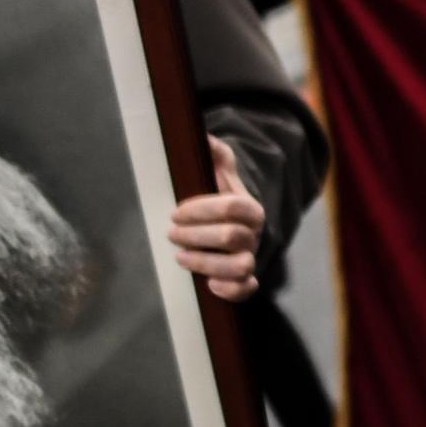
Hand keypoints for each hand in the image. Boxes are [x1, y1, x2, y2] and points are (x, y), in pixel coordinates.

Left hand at [169, 136, 265, 301]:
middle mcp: (255, 234)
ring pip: (240, 266)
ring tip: (180, 257)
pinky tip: (208, 285)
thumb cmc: (220, 195)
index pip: (233, 206)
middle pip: (231, 237)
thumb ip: (214, 153)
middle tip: (171, 232)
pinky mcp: (244, 279)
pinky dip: (230, 290)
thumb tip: (203, 137)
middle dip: (196, 235)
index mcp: (251, 207)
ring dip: (206, 263)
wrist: (234, 223)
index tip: (176, 211)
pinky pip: (247, 289)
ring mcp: (250, 257)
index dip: (202, 209)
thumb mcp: (219, 170)